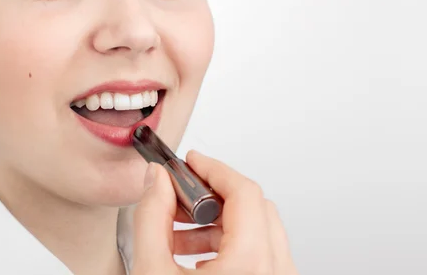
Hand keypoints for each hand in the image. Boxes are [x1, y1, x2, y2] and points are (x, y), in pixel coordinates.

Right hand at [131, 150, 298, 274]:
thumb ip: (151, 219)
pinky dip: (231, 245)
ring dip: (219, 223)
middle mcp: (275, 272)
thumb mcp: (152, 272)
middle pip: (255, 207)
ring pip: (260, 230)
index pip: (244, 191)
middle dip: (211, 197)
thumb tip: (156, 181)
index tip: (192, 162)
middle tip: (181, 196)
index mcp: (251, 264)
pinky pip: (262, 254)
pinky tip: (196, 255)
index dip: (213, 168)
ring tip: (180, 233)